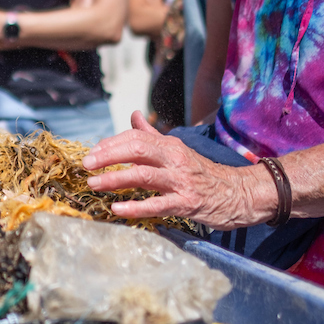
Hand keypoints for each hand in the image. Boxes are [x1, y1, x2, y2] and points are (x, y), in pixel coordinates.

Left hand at [81, 111, 274, 229]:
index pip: (134, 138)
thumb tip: (134, 115)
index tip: (91, 153)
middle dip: (107, 156)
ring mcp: (180, 181)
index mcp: (169, 145)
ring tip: (93, 184)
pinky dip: (135, 207)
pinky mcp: (186, 204)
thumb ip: (152, 135)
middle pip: (135, 150)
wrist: (238, 193)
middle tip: (86, 164)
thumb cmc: (201, 172)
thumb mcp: (177, 149)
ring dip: (114, 179)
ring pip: (142, 176)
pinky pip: (157, 205)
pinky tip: (117, 209)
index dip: (110, 144)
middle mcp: (174, 159)